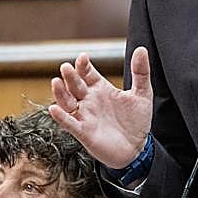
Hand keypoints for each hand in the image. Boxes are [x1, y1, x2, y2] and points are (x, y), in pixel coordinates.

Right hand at [49, 48, 152, 168]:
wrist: (138, 149)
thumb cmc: (136, 121)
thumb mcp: (142, 94)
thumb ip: (141, 72)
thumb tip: (141, 49)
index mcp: (100, 88)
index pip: (87, 73)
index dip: (83, 65)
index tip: (83, 57)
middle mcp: (89, 100)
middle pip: (75, 85)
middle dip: (70, 76)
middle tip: (66, 67)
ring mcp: (85, 116)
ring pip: (67, 102)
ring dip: (60, 93)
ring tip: (56, 82)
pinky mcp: (84, 132)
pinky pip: (69, 123)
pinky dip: (61, 117)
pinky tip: (54, 109)